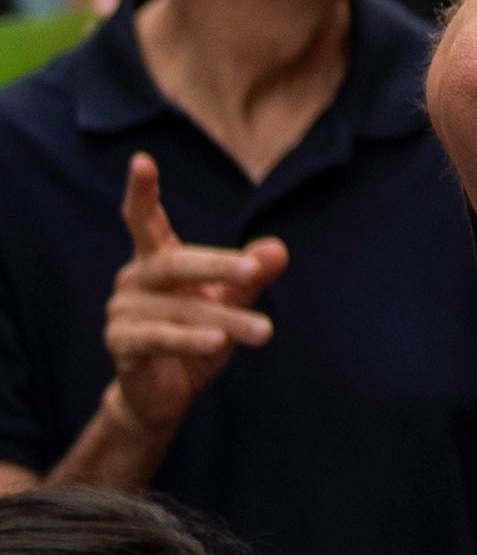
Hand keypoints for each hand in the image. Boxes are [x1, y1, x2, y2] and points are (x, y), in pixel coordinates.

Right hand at [105, 156, 283, 445]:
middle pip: (174, 262)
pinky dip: (190, 340)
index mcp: (157, 261)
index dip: (142, 192)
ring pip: (179, 308)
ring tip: (265, 332)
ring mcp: (122, 313)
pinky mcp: (121, 345)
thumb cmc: (199, 337)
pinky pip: (158, 337)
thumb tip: (277, 250)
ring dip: (225, 321)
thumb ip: (250, 276)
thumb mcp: (232, 303)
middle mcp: (134, 281)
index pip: (143, 221)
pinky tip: (218, 343)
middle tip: (252, 271)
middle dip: (217, 266)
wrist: (166, 393)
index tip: (141, 160)